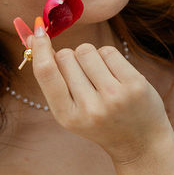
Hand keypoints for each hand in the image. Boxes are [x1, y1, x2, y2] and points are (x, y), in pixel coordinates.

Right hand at [29, 26, 168, 162]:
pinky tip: (114, 75)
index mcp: (67, 117)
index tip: (38, 31)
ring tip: (99, 76)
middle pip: (65, 56)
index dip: (39, 48)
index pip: (46, 73)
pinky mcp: (134, 85)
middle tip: (83, 76)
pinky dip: (107, 57)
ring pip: (86, 50)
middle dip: (70, 58)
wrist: (140, 142)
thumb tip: (33, 38)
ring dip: (89, 56)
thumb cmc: (99, 121)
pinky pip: (108, 51)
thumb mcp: (71, 111)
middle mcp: (90, 108)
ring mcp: (114, 96)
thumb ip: (52, 81)